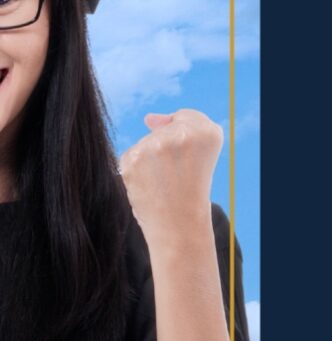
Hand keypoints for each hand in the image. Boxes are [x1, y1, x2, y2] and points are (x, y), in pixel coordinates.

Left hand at [118, 108, 222, 242]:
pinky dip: (136, 169)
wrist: (179, 224)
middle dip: (166, 150)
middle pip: (162, 129)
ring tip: (164, 182)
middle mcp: (181, 134)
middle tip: (178, 176)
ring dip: (150, 159)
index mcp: (208, 132)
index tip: (189, 160)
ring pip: (145, 142)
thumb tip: (148, 119)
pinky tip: (149, 184)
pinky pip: (131, 155)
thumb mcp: (202, 153)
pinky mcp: (132, 158)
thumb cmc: (192, 189)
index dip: (185, 140)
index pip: (186, 116)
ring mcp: (154, 145)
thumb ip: (180, 126)